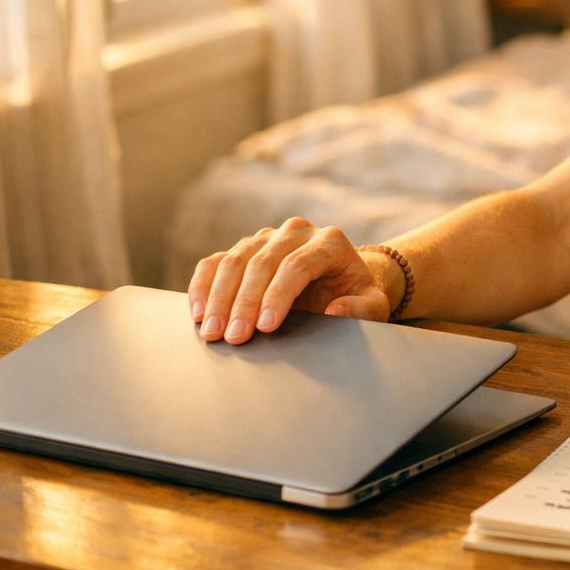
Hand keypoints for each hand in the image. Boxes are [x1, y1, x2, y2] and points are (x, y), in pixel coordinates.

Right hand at [186, 217, 392, 344]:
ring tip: (212, 332)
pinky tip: (198, 314)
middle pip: (262, 263)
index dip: (278, 295)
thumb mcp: (372, 305)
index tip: (265, 326)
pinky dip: (202, 286)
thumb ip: (362, 308)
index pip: (297, 265)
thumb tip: (336, 309)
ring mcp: (266, 237)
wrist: (340, 283)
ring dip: (219, 298)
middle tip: (233, 338)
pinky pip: (215, 262)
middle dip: (244, 303)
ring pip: (235, 261)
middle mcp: (296, 232)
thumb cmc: (354, 296)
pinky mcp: (244, 248)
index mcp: (330, 241)